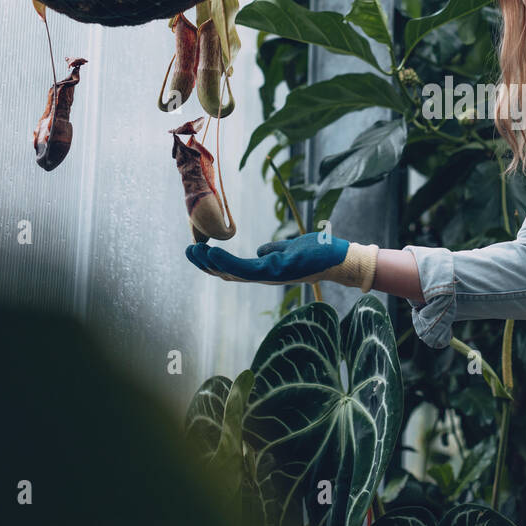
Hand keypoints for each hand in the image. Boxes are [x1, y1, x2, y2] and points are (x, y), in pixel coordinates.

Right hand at [184, 231, 378, 291]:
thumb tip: (259, 251)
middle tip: (187, 251)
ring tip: (194, 250)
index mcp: (265, 270)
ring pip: (232, 272)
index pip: (234, 269)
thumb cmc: (317, 253)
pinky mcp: (276, 271)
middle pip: (228, 273)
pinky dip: (227, 261)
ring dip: (211, 263)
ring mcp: (269, 276)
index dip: (214, 264)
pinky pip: (246, 268)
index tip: (197, 252)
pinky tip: (213, 253)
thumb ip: (272, 251)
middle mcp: (264, 276)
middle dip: (206, 265)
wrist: (338, 258)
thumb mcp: (289, 250)